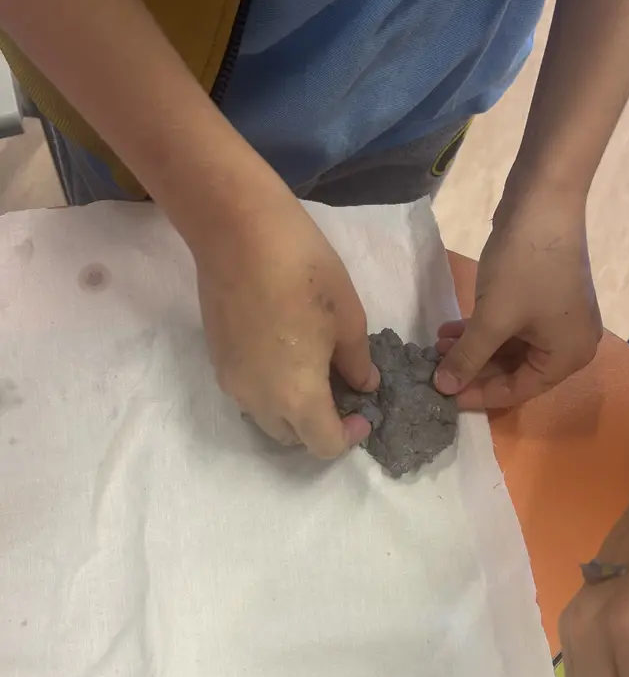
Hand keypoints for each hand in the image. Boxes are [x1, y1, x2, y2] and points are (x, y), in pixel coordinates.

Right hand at [192, 189, 377, 457]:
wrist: (236, 231)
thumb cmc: (304, 271)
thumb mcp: (349, 318)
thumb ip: (357, 363)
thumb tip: (363, 386)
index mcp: (297, 397)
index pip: (324, 445)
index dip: (349, 436)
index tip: (363, 411)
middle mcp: (258, 401)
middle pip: (291, 438)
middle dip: (319, 427)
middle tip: (341, 393)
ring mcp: (232, 382)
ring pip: (266, 418)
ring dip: (292, 411)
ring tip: (314, 375)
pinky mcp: (217, 361)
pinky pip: (249, 393)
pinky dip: (271, 391)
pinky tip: (285, 355)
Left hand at [434, 190, 601, 409]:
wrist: (544, 201)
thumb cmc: (524, 268)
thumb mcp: (492, 319)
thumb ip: (467, 358)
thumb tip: (442, 387)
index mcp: (569, 357)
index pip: (519, 390)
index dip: (478, 394)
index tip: (443, 394)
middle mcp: (571, 344)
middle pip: (515, 370)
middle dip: (473, 368)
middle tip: (435, 368)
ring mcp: (558, 319)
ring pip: (509, 347)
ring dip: (473, 347)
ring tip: (436, 346)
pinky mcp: (544, 297)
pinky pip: (511, 326)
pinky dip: (483, 329)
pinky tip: (451, 328)